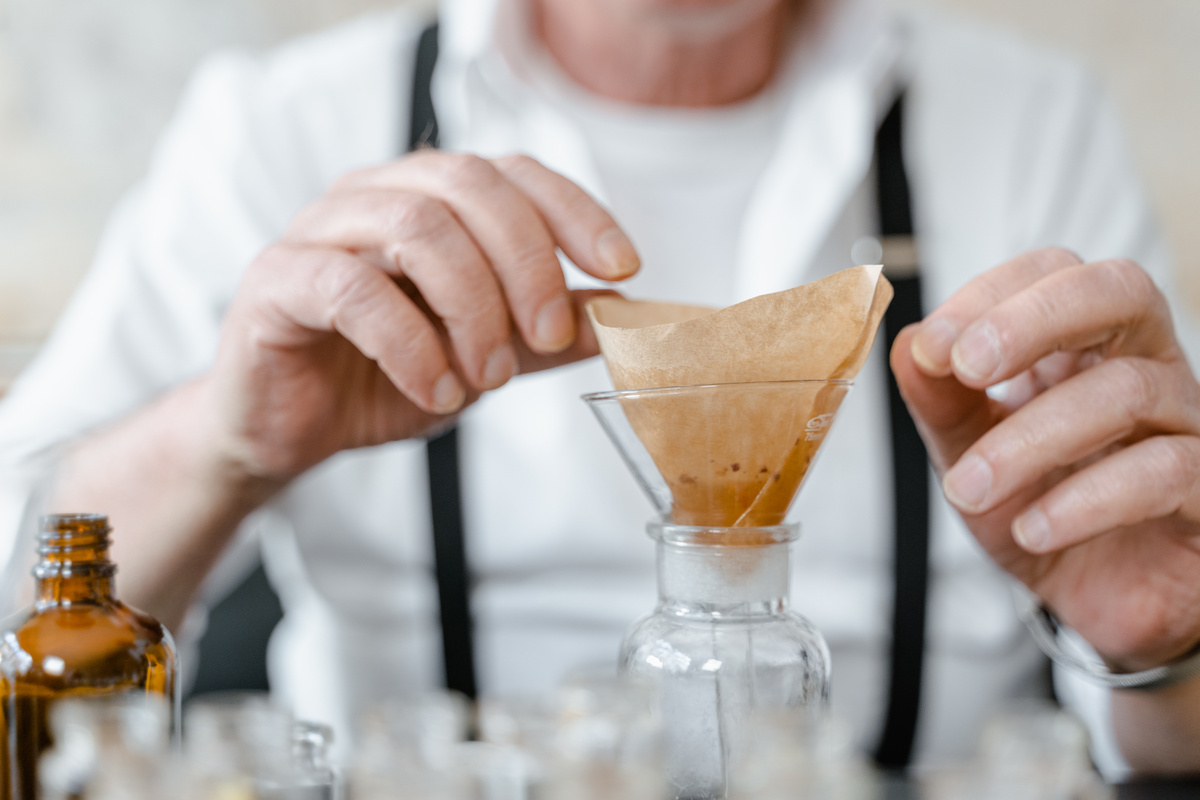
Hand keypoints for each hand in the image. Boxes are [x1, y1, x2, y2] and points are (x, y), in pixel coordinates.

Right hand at [204, 151, 638, 481]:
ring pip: (416, 226)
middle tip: (550, 337)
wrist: (291, 430)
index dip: (576, 211)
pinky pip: (351, 288)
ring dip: (472, 306)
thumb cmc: (382, 380)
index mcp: (429, 198)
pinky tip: (436, 392)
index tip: (623, 268)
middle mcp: (375, 195)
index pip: (514, 172)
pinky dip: (410, 344)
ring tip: (489, 377)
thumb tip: (622, 317)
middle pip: (470, 185)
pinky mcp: (277, 279)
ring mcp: (320, 230)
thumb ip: (545, 336)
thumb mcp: (484, 360)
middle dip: (528, 263)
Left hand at [891, 247, 1199, 671]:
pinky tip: (1033, 528)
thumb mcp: (971, 456)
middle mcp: (1146, 367)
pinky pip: (1165, 472)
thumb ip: (941, 403)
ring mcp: (1187, 425)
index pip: (1055, 271)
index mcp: (1085, 345)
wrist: (1095, 602)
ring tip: (967, 488)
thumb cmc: (1040, 511)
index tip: (932, 346)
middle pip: (1119, 291)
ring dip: (1029, 438)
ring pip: (1129, 390)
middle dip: (1033, 319)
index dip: (993, 295)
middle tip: (965, 367)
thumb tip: (908, 344)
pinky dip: (1085, 500)